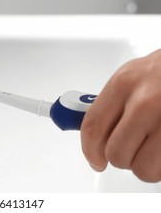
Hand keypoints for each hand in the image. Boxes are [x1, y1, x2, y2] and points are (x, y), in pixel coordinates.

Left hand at [81, 49, 160, 181]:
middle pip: (116, 153)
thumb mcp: (135, 75)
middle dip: (123, 157)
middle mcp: (144, 102)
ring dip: (147, 165)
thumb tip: (97, 136)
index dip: (90, 150)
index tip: (95, 160)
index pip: (93, 127)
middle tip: (134, 148)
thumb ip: (114, 103)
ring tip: (155, 146)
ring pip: (143, 169)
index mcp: (124, 84)